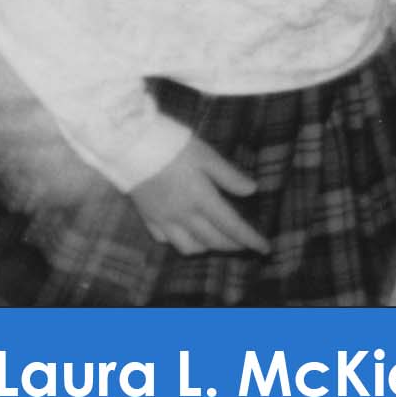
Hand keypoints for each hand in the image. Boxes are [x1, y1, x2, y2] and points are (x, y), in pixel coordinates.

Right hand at [130, 137, 265, 256]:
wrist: (131, 148)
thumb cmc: (174, 148)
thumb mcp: (208, 156)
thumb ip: (229, 176)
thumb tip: (252, 190)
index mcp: (202, 199)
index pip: (232, 226)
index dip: (250, 239)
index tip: (265, 249)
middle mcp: (183, 215)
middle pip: (213, 241)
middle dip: (233, 246)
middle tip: (246, 244)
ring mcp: (163, 219)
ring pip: (189, 247)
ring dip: (208, 247)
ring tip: (218, 240)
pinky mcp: (147, 218)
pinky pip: (166, 240)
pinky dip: (181, 242)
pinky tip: (188, 234)